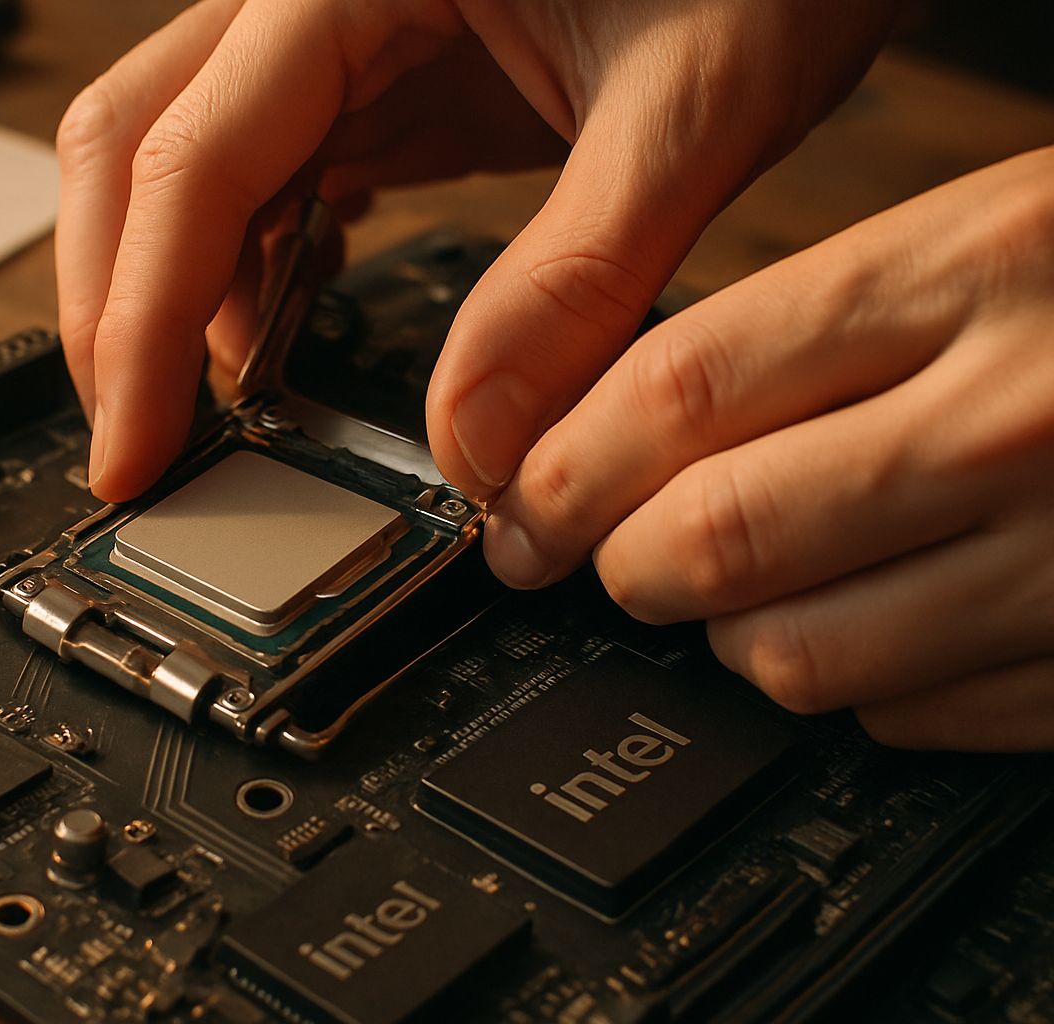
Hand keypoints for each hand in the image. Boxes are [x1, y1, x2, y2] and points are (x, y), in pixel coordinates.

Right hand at [54, 0, 895, 500]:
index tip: (135, 450)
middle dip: (113, 308)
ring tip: (219, 411)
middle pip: (131, 151)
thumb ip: (577, 281)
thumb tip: (479, 445)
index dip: (140, 322)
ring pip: (176, 167)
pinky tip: (277, 331)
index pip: (189, 160)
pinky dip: (242, 271)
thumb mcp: (691, 107)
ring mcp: (330, 38)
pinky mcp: (366, 82)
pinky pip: (257, 179)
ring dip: (170, 296)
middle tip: (137, 448)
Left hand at [485, 147, 1053, 749]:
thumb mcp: (986, 231)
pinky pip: (909, 716)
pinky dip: (854, 685)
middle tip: (606, 554)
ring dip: (729, 636)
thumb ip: (807, 323)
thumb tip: (620, 423)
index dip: (561, 466)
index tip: (519, 504)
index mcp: (971, 269)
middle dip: (619, 565)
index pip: (677, 390)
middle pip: (710, 540)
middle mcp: (1016, 418)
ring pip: (794, 656)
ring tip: (743, 590)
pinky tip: (876, 623)